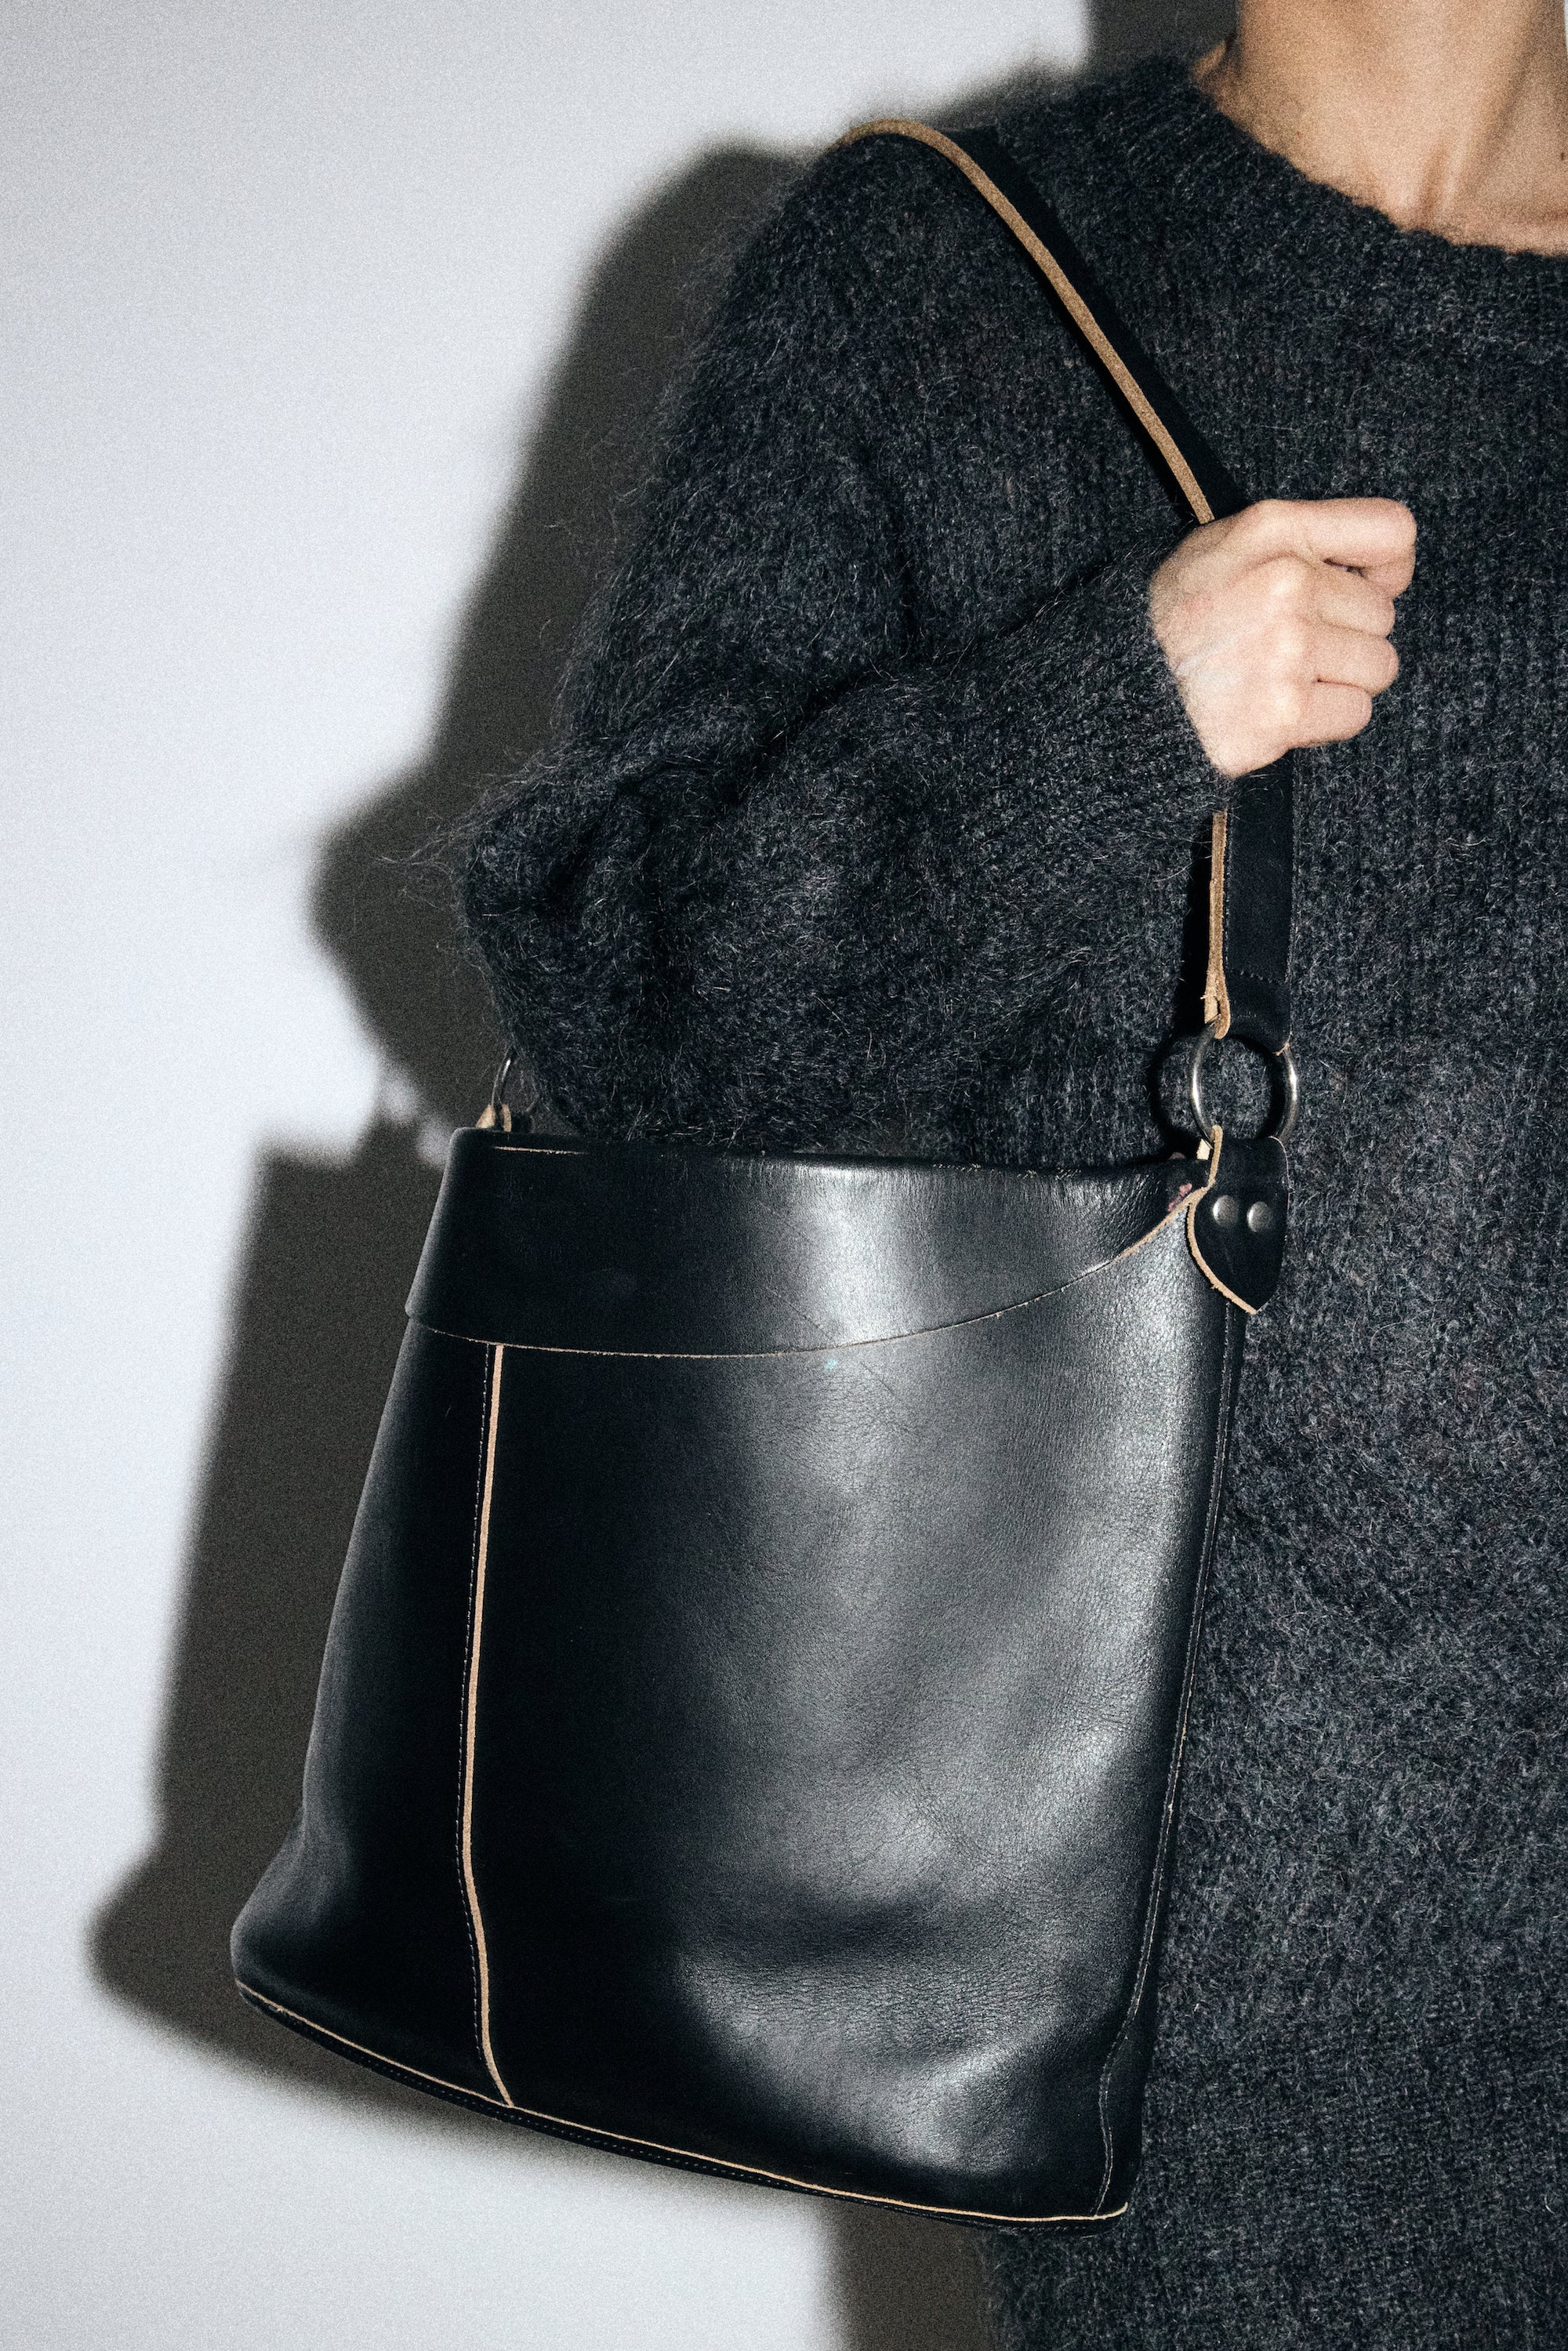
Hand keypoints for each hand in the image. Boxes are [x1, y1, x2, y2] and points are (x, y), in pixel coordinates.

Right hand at [1148, 497, 1415, 775]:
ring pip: (1377, 667)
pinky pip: (1356, 714)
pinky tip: (1281, 711)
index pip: (1391, 531)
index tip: (1364, 590)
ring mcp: (1286, 648)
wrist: (1115, 694)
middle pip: (1381, 615)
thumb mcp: (1223, 548)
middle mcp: (1285, 582)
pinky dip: (1325, 721)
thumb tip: (1389, 573)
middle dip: (1345, 637)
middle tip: (1287, 649)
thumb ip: (1301, 542)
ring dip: (1339, 682)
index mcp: (1272, 530)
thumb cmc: (1173, 621)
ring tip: (1284, 680)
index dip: (1389, 569)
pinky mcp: (1283, 711)